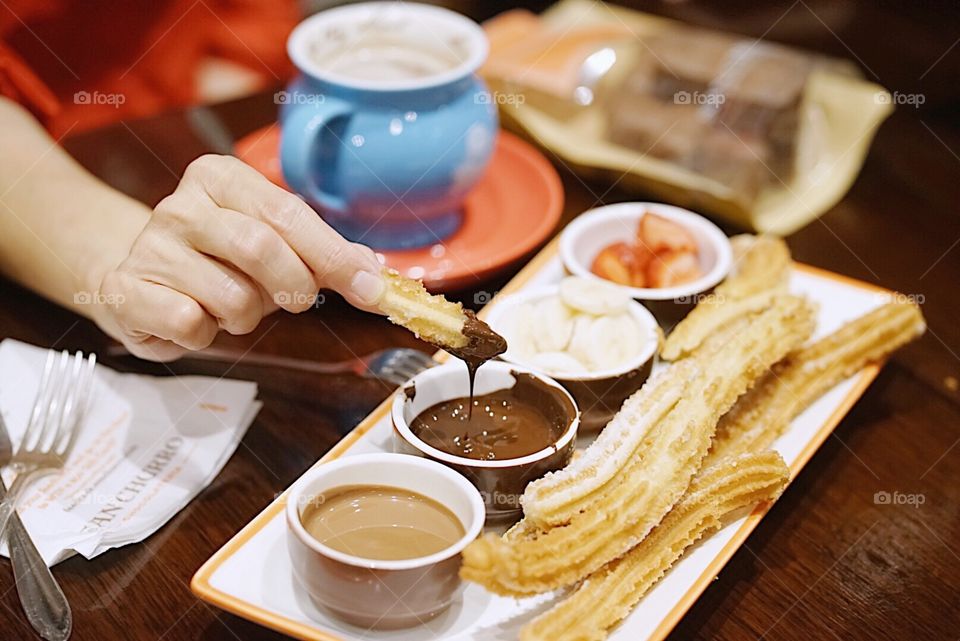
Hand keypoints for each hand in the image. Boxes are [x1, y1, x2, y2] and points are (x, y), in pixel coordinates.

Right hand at [92, 154, 383, 361]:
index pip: (289, 213)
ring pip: (232, 296)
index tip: (370, 289)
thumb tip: (375, 278)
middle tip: (296, 300)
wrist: (140, 283)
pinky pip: (190, 323)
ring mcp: (150, 246)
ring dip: (248, 316)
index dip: (334, 256)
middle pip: (261, 247)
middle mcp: (181, 205)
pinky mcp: (126, 290)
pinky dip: (205, 334)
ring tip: (231, 306)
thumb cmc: (220, 263)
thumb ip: (326, 256)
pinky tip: (195, 319)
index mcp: (221, 178)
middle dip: (295, 287)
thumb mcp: (276, 246)